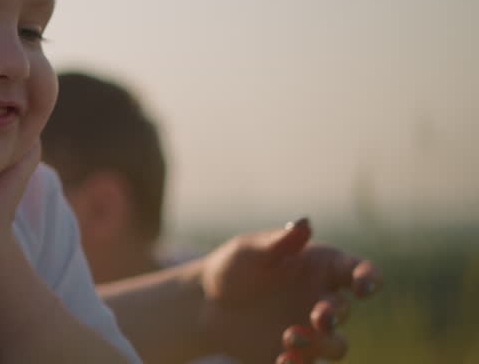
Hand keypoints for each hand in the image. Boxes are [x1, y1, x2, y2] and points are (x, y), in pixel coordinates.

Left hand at [196, 218, 382, 362]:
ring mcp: (312, 331)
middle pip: (344, 310)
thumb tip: (304, 223)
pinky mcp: (296, 355)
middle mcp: (323, 300)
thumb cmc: (232, 267)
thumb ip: (278, 241)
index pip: (359, 271)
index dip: (369, 278)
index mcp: (321, 268)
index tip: (362, 287)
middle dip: (334, 315)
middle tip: (317, 318)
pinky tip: (284, 360)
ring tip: (290, 339)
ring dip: (321, 345)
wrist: (205, 304)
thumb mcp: (248, 250)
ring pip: (336, 345)